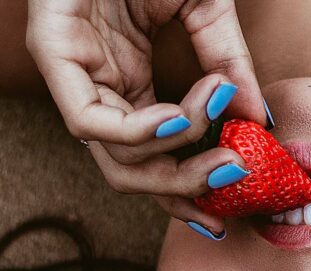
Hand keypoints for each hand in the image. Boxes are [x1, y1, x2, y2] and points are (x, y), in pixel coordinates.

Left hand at [26, 0, 267, 236]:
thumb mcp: (208, 14)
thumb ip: (231, 68)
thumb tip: (258, 123)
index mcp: (130, 84)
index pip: (154, 158)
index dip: (189, 189)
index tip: (227, 210)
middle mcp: (100, 90)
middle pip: (133, 174)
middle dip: (186, 187)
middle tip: (232, 175)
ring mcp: (73, 76)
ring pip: (115, 159)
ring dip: (179, 151)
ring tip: (218, 114)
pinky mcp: (52, 54)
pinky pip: (91, 122)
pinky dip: (143, 130)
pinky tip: (181, 115)